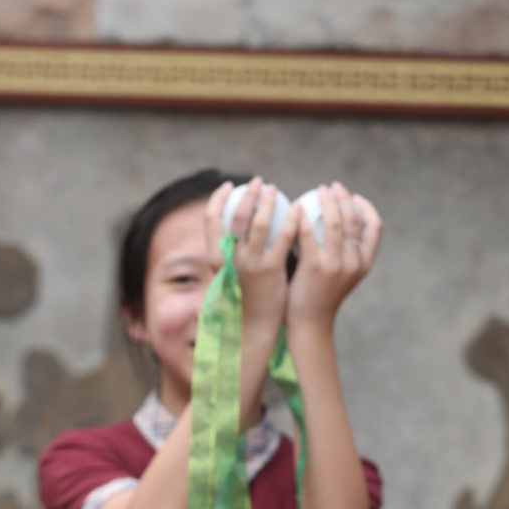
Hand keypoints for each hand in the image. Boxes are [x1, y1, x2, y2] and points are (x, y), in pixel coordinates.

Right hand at [209, 178, 297, 350]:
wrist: (254, 325)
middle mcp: (229, 259)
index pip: (210, 220)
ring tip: (274, 190)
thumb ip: (229, 250)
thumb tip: (232, 224)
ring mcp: (250, 264)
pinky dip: (291, 219)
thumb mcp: (228, 272)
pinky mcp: (271, 270)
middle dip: (247, 194)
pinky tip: (298, 209)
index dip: (218, 199)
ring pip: (259, 222)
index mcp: (215, 258)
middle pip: (236, 216)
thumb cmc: (243, 295)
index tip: (228, 186)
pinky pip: (283, 237)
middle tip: (259, 182)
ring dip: (267, 201)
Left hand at [286, 184, 381, 332]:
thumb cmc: (322, 297)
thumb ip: (348, 254)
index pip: (375, 228)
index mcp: (365, 263)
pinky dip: (303, 217)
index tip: (355, 197)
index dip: (367, 208)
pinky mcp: (314, 266)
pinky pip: (308, 233)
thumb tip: (343, 224)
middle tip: (332, 187)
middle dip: (344, 198)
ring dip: (326, 201)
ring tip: (319, 191)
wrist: (308, 324)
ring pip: (333, 222)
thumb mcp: (344, 275)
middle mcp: (354, 262)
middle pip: (353, 220)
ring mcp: (335, 264)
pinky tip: (297, 208)